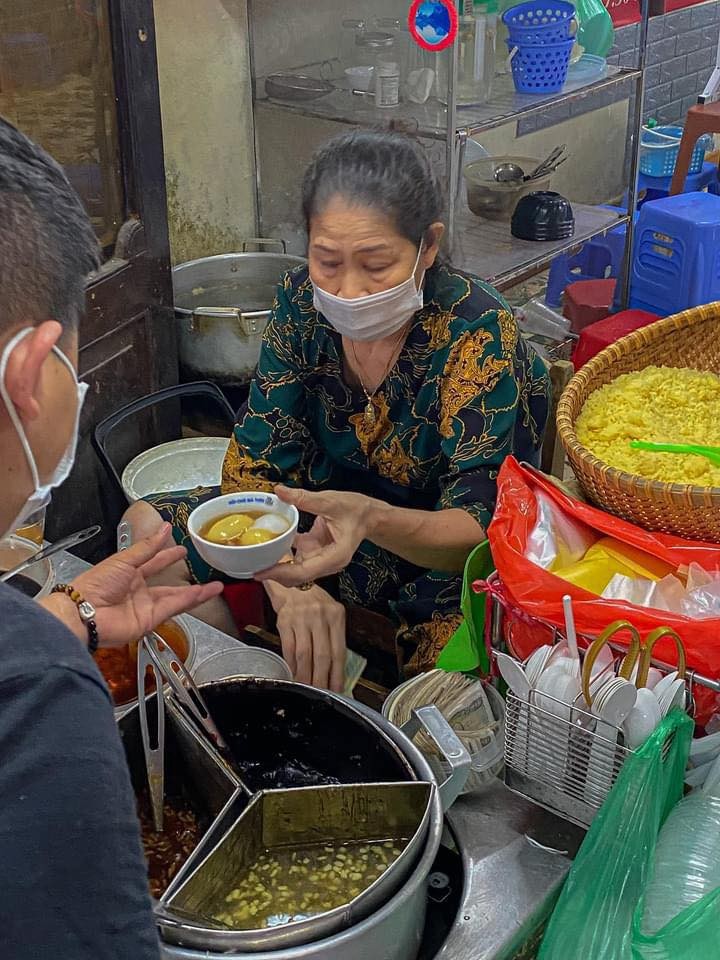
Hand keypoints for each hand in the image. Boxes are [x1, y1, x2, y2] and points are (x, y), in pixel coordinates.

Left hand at [45, 525, 222, 647]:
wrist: (84, 613)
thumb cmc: (95, 584)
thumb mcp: (124, 559)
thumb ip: (148, 547)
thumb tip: (163, 529)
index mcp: (126, 573)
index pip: (152, 562)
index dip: (166, 555)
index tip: (180, 549)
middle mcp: (136, 591)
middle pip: (166, 583)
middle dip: (184, 576)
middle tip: (202, 569)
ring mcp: (144, 607)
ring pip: (175, 598)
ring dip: (196, 592)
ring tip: (215, 586)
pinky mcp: (150, 621)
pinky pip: (174, 608)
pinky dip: (190, 600)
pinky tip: (203, 593)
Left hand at [256, 486, 372, 587]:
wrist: (370, 515)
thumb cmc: (357, 509)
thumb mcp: (331, 500)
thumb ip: (304, 498)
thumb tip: (279, 491)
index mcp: (335, 556)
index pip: (304, 572)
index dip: (280, 574)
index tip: (260, 572)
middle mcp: (327, 563)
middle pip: (297, 576)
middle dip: (273, 573)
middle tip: (250, 565)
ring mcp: (321, 559)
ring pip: (294, 569)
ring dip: (276, 564)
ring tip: (254, 557)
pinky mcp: (316, 552)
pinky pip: (296, 556)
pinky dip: (283, 552)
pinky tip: (267, 544)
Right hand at [270, 582, 345, 691]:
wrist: (292, 584)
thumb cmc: (314, 602)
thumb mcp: (331, 614)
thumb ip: (334, 639)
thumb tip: (335, 671)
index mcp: (335, 616)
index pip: (338, 651)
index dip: (337, 674)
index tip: (337, 689)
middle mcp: (319, 616)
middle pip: (322, 655)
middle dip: (321, 679)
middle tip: (321, 693)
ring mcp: (301, 618)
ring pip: (304, 654)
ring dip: (305, 675)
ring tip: (307, 687)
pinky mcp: (284, 621)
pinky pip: (288, 648)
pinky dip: (291, 664)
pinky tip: (293, 673)